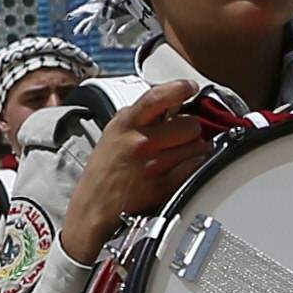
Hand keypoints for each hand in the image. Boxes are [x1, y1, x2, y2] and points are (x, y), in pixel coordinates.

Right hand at [55, 80, 217, 262]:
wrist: (94, 206)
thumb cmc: (105, 169)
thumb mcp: (115, 131)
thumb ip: (142, 115)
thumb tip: (173, 100)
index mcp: (127, 123)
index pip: (158, 97)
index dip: (179, 88)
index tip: (190, 87)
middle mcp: (141, 142)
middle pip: (190, 124)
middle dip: (190, 128)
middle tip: (181, 134)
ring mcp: (154, 165)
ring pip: (198, 146)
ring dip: (195, 148)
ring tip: (179, 152)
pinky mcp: (164, 186)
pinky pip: (196, 167)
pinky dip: (195, 165)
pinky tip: (182, 166)